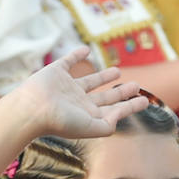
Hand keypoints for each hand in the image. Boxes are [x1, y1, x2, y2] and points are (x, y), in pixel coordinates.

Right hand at [10, 47, 148, 139]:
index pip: (113, 110)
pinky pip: (69, 61)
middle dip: (121, 92)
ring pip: (90, 80)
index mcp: (88, 116)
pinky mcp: (56, 72)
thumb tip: (121, 114)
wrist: (34, 109)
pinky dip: (77, 55)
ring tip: (118, 70)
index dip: (130, 106)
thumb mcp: (91, 127)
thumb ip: (109, 124)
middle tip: (136, 85)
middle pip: (105, 97)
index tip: (145, 101)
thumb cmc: (61, 121)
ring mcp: (67, 87)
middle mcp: (79, 102)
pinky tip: (86, 50)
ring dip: (104, 76)